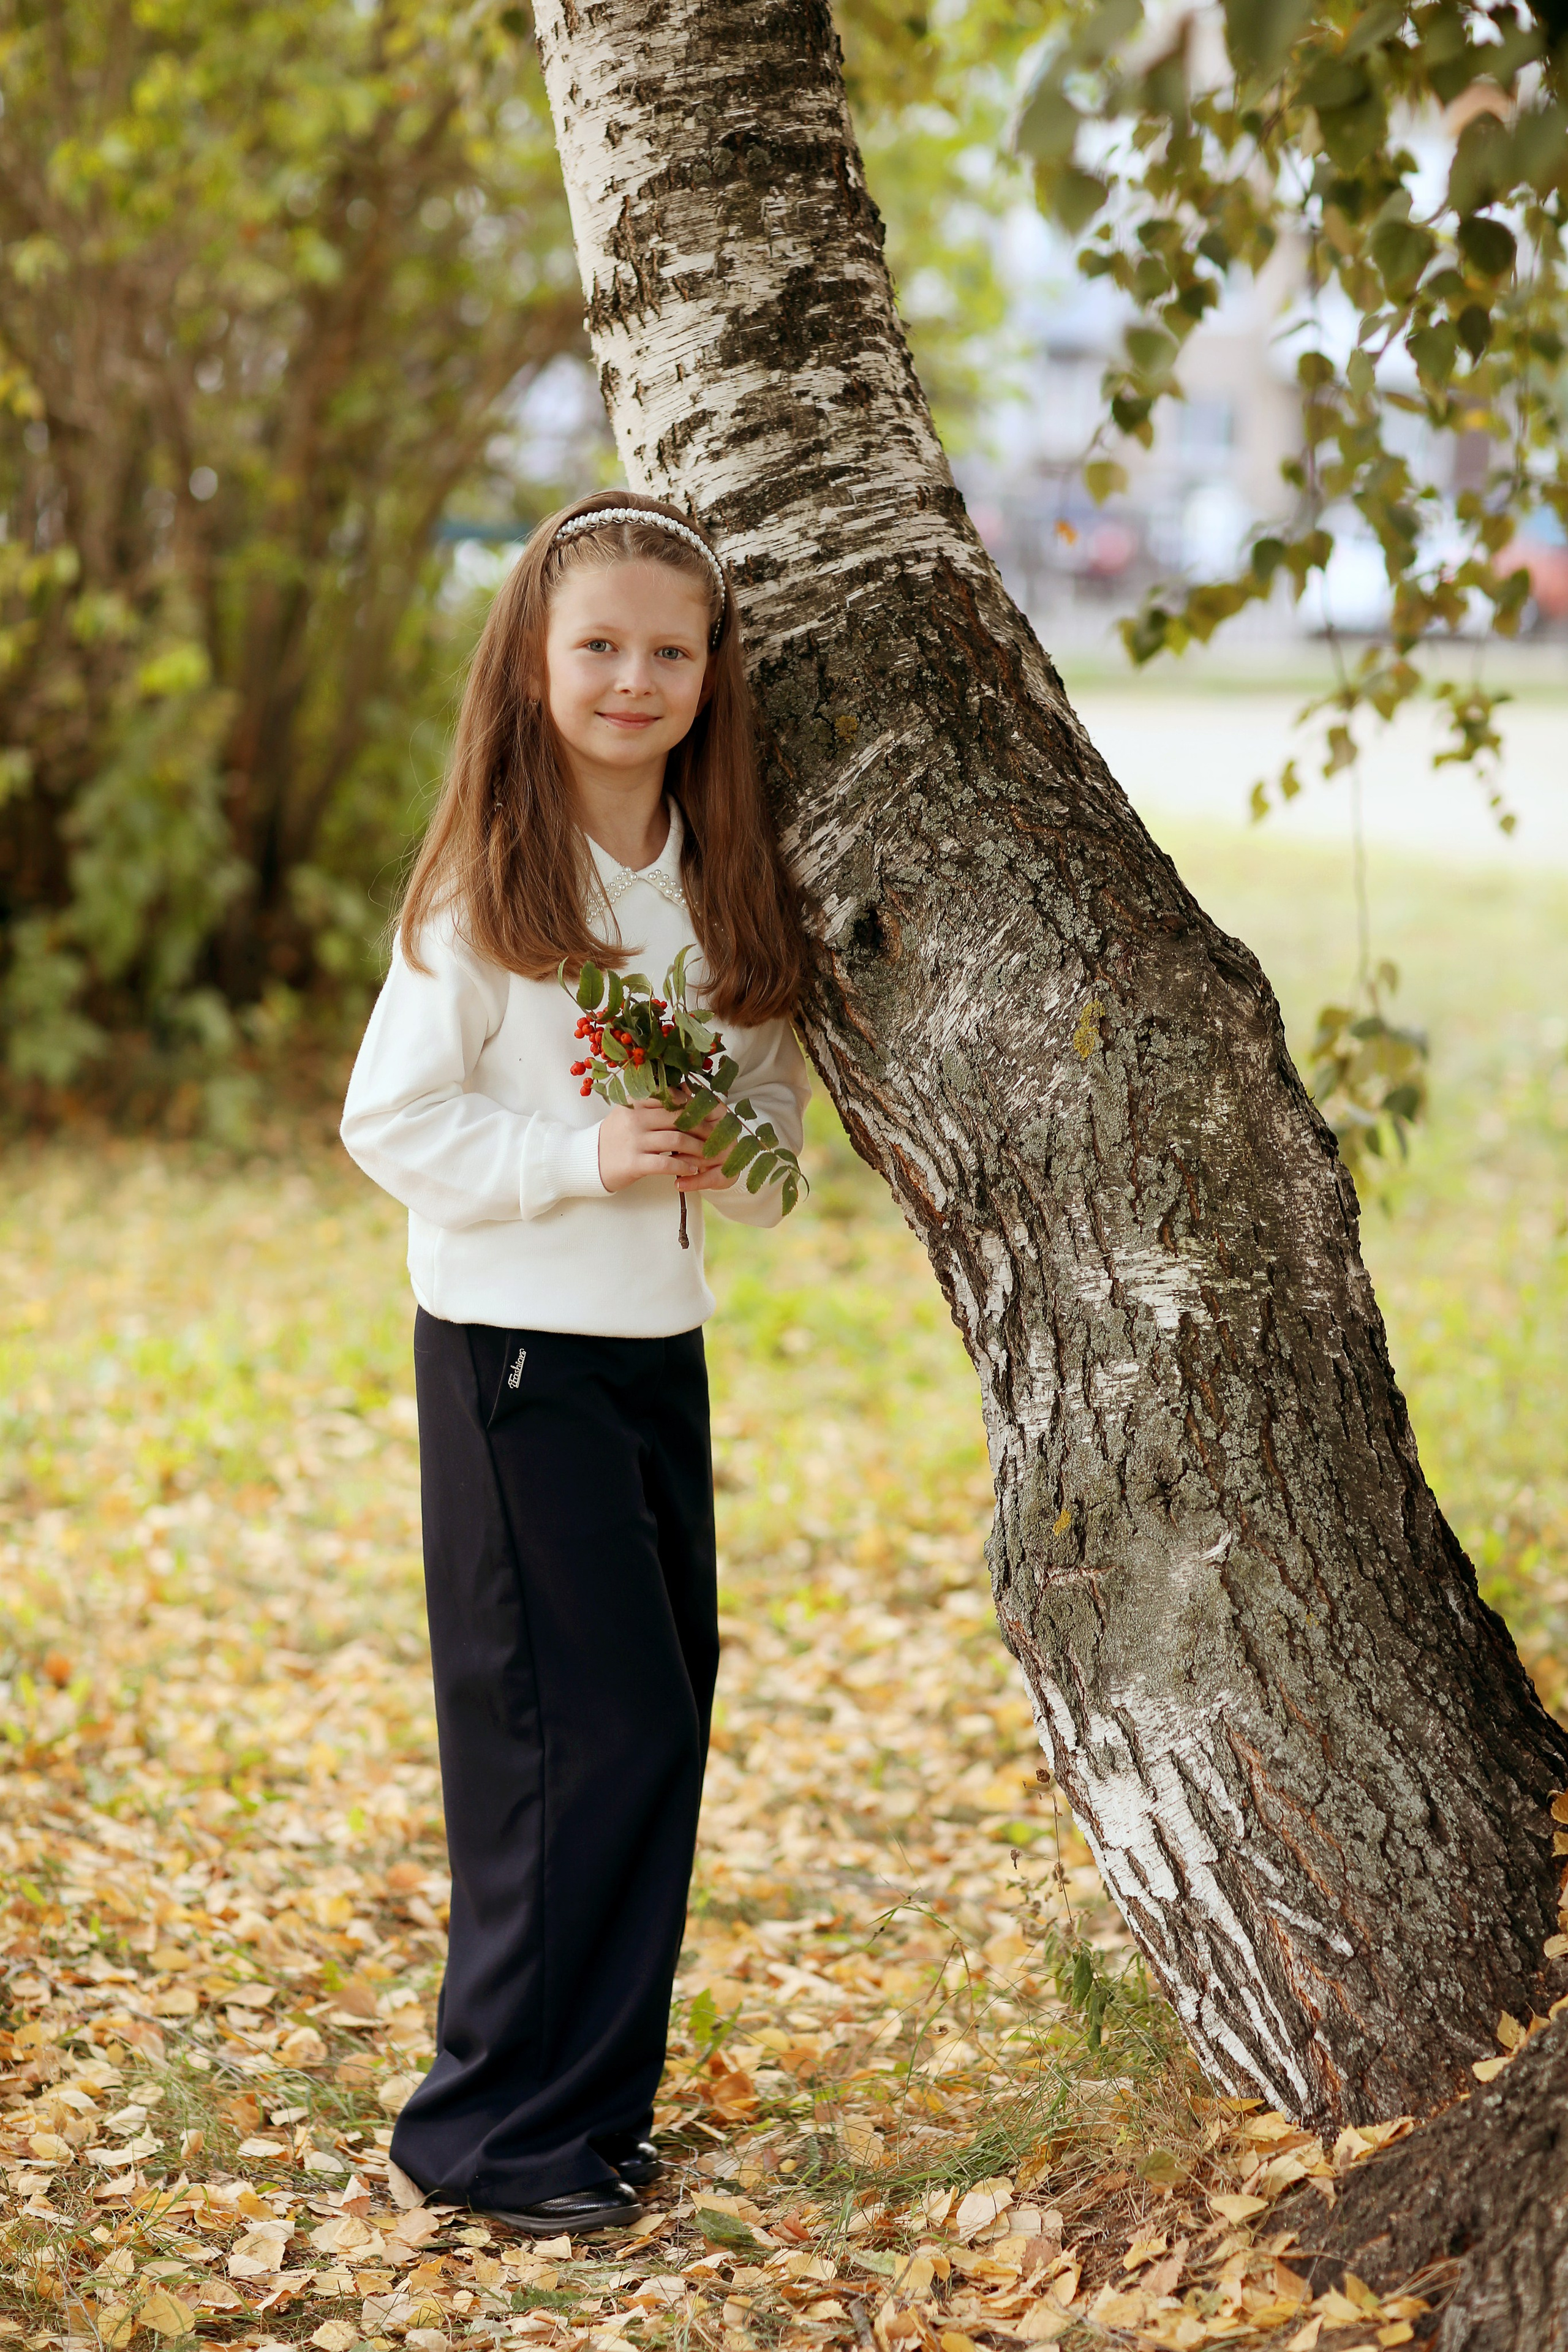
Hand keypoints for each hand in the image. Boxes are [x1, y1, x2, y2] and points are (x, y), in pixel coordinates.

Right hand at [596, 1100, 737, 1195]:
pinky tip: (693, 1170)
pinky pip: (665, 1162)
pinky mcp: (634, 1163)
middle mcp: (635, 1119)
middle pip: (679, 1118)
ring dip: (698, 1147)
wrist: (584, 1161)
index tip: (712, 1113)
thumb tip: (682, 1095)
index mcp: (635, 1103)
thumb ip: (649, 1105)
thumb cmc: (612, 1138)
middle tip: (719, 1135)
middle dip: (703, 1127)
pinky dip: (683, 1166)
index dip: (694, 1105)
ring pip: (676, 1139)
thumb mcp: (627, 1114)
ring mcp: (634, 1140)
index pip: (671, 1098)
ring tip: (711, 1154)